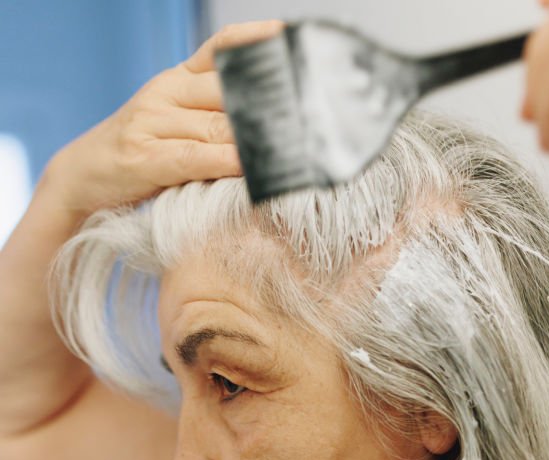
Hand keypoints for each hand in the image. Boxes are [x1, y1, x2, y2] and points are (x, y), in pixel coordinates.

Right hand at [44, 20, 282, 217]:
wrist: (82, 178)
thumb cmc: (142, 157)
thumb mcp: (177, 125)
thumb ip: (216, 119)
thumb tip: (274, 126)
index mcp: (177, 79)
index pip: (223, 49)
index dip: (259, 41)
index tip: (295, 40)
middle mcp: (165, 92)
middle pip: (230, 92)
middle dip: (271, 105)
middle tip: (313, 113)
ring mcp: (152, 122)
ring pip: (217, 126)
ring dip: (257, 140)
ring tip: (295, 147)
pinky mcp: (144, 157)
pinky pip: (195, 156)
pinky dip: (227, 163)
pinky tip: (253, 168)